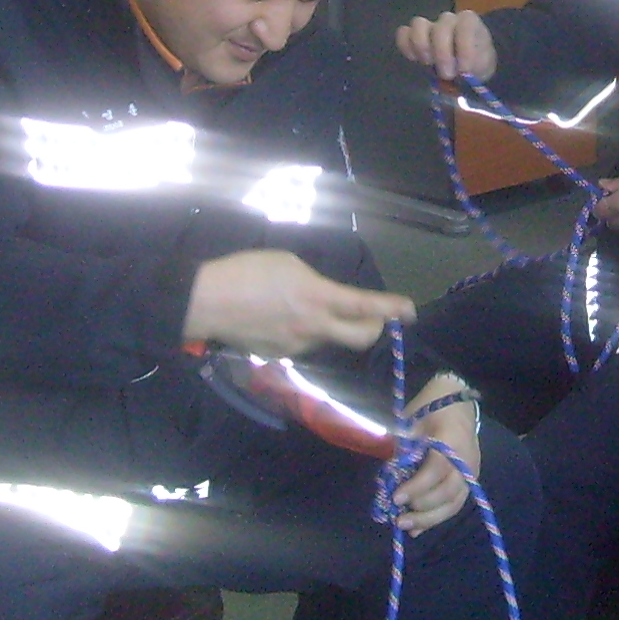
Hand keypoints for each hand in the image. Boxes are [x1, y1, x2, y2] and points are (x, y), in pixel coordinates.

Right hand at [187, 250, 414, 355]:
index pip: (365, 306)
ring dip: (331, 327)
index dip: (392, 308)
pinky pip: (304, 345)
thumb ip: (315, 282)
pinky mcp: (281, 356)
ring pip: (329, 339)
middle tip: (374, 317)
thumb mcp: (288, 263)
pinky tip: (280, 319)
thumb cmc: (246, 272)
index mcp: (318, 297)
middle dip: (374, 328)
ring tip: (304, 307)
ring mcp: (298, 346)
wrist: (208, 303)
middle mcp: (314, 327)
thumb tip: (324, 295)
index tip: (410, 310)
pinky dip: (304, 333)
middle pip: (360, 338)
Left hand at [390, 378, 478, 535]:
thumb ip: (403, 449)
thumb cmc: (430, 407)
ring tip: (407, 527)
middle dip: (422, 508)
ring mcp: (471, 472)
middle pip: (449, 492)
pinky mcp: (469, 481)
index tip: (396, 497)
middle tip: (398, 517)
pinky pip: (455, 504)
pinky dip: (436, 517)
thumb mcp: (411, 421)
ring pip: (454, 504)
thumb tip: (390, 479)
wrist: (458, 401)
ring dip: (430, 519)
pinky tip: (417, 529)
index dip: (417, 486)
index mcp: (453, 440)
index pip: (437, 469)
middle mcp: (467, 460)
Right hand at [393, 10, 496, 83]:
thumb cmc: (477, 63)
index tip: (465, 70)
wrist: (468, 63)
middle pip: (440, 29)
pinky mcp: (414, 34)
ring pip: (418, 25)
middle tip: (448, 74)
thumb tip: (461, 74)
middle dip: (443, 55)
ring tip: (429, 64)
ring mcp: (430, 25)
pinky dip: (406, 46)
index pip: (465, 27)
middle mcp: (449, 19)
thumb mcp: (483, 66)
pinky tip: (414, 60)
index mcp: (469, 22)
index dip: (464, 49)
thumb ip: (475, 68)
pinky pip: (403, 33)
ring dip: (422, 47)